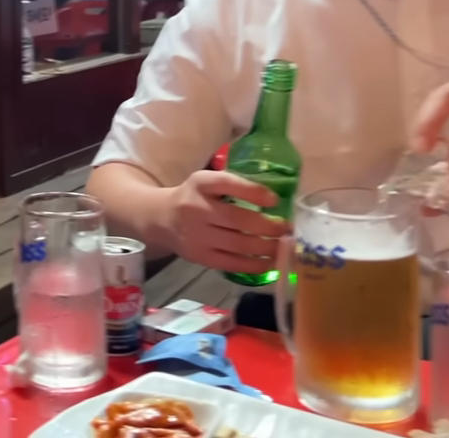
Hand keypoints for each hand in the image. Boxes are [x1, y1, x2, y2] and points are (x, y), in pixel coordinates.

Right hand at [156, 170, 289, 274]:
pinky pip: (231, 263)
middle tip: (287, 229)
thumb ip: (234, 186)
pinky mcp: (199, 256)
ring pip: (238, 244)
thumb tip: (276, 200)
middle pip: (237, 219)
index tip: (274, 200)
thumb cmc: (194, 197)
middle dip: (268, 226)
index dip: (253, 192)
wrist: (161, 219)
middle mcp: (195, 208)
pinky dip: (254, 264)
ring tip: (284, 246)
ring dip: (266, 247)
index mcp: (200, 183)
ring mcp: (196, 235)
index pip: (227, 183)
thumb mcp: (207, 182)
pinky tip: (269, 262)